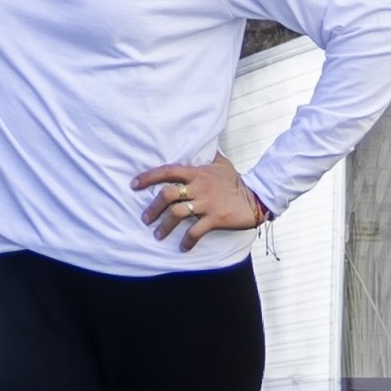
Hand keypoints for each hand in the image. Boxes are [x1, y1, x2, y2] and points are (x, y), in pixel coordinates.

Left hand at [133, 154, 263, 250]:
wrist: (257, 196)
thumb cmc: (236, 181)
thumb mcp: (221, 163)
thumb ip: (207, 156)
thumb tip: (201, 143)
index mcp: (197, 173)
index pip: (168, 171)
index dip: (148, 177)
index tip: (134, 184)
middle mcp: (199, 187)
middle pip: (167, 194)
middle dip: (152, 207)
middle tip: (145, 218)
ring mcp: (207, 203)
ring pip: (177, 214)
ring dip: (164, 226)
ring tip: (157, 235)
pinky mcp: (215, 218)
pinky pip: (196, 231)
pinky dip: (187, 241)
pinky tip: (183, 248)